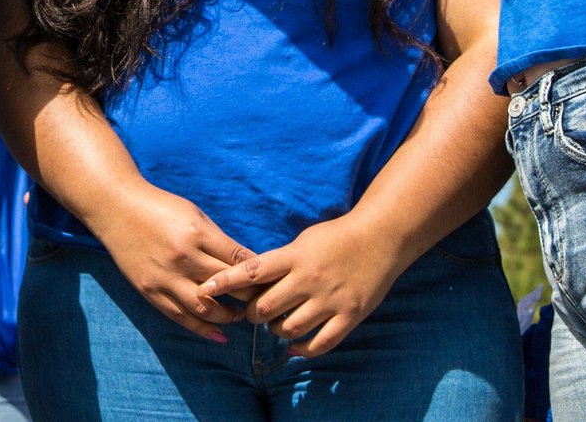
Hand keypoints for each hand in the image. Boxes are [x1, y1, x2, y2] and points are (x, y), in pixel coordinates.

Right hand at [87, 183, 251, 342]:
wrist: (116, 207)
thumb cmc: (159, 206)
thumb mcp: (194, 214)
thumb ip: (217, 239)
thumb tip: (245, 263)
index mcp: (197, 234)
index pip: (239, 260)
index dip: (258, 274)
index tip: (272, 282)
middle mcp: (183, 258)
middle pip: (227, 286)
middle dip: (250, 297)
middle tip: (263, 302)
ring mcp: (165, 277)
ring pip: (206, 308)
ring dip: (229, 316)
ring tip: (241, 316)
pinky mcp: (151, 291)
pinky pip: (180, 316)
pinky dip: (203, 329)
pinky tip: (219, 335)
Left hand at [194, 211, 402, 357]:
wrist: (381, 237)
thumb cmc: (337, 236)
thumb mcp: (303, 241)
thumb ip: (279, 261)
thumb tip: (250, 278)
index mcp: (294, 257)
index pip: (251, 271)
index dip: (225, 282)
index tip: (204, 289)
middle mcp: (308, 279)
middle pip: (265, 308)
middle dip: (253, 315)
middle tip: (254, 313)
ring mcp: (329, 300)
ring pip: (289, 329)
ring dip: (277, 331)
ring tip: (278, 325)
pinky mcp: (349, 316)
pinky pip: (320, 344)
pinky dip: (304, 350)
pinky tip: (297, 347)